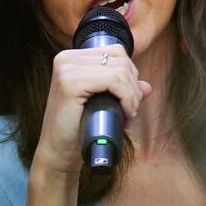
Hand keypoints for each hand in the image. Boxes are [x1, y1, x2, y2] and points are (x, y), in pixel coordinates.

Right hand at [32, 44, 151, 177]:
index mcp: (71, 58)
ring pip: (119, 70)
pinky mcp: (70, 83)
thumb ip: (123, 90)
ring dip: (131, 94)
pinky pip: (113, 80)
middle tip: (130, 109)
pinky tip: (125, 112)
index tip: (130, 99)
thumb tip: (147, 86)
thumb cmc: (78, 130)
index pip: (115, 52)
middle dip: (133, 86)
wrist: (59, 154)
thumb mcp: (102, 104)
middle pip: (119, 59)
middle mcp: (65, 58)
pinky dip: (126, 97)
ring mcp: (66, 69)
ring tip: (128, 113)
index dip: (130, 74)